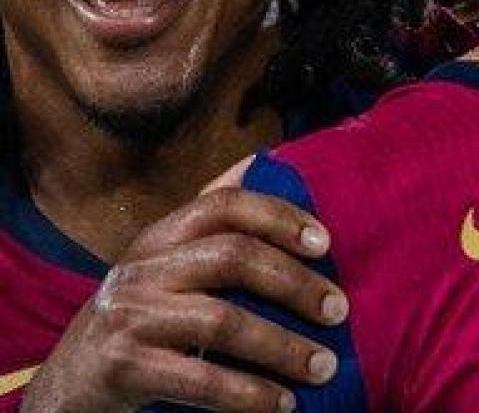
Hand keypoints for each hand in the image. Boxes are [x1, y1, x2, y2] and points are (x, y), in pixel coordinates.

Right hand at [20, 187, 344, 412]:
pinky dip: (249, 394)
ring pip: (222, 320)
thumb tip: (259, 161)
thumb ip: (210, 225)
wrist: (68, 388)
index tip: (327, 243)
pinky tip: (281, 403)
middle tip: (340, 310)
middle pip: (232, 257)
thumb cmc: (140, 320)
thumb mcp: (167, 267)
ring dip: (283, 347)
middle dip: (295, 284)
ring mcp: (127, 316)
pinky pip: (199, 379)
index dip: (280, 216)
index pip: (223, 205)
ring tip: (324, 367)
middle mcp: (140, 269)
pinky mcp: (120, 367)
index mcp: (159, 238)